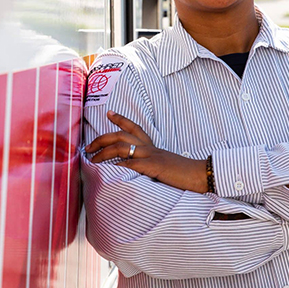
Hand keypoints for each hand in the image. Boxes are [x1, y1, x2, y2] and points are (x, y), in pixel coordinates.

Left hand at [85, 111, 208, 192]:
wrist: (199, 174)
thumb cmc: (183, 173)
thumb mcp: (164, 165)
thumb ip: (151, 164)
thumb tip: (137, 168)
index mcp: (153, 146)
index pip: (134, 127)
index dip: (120, 119)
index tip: (108, 113)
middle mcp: (150, 147)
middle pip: (120, 135)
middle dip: (101, 139)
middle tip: (88, 146)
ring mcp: (150, 156)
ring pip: (121, 147)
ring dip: (103, 153)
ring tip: (92, 160)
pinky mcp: (152, 167)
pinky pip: (130, 164)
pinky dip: (117, 166)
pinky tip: (108, 170)